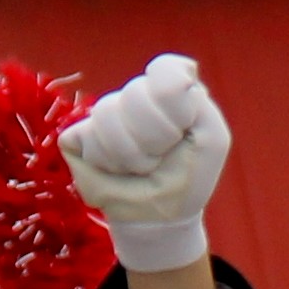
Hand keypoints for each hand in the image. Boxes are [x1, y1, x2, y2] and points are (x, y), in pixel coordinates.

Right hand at [62, 56, 232, 274]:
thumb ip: (199, 100)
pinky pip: (83, 134)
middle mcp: (133, 97)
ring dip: (132, 154)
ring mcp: (104, 115)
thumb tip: (177, 73)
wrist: (160, 218)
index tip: (181, 131)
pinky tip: (116, 169)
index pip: (164, 71)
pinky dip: (106, 160)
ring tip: (141, 167)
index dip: (171, 104)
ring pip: (107, 114)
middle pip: (135, 92)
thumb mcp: (212, 138)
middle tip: (161, 156)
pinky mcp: (77, 137)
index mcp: (166, 92)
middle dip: (154, 135)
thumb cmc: (187, 178)